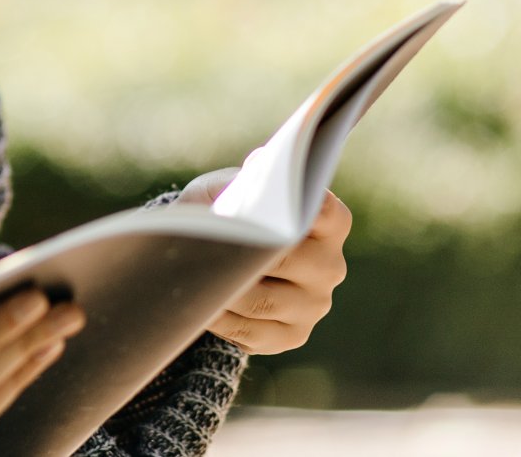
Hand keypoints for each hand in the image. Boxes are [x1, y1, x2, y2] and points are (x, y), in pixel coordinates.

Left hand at [179, 167, 350, 353]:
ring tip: (191, 276)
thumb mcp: (224, 191)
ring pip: (260, 301)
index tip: (268, 205)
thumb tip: (237, 188)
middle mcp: (329, 266)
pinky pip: (249, 331)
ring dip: (222, 290)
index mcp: (326, 224)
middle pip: (282, 260)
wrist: (223, 258)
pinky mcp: (292, 335)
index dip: (297, 209)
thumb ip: (231, 185)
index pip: (325, 212)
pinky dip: (218, 317)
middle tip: (203, 246)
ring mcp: (315, 305)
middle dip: (239, 253)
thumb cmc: (227, 214)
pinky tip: (199, 302)